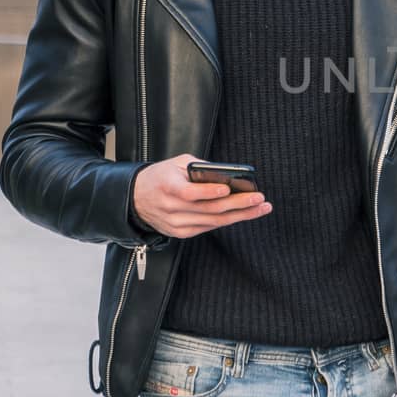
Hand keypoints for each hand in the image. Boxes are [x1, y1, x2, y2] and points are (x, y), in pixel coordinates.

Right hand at [133, 154, 270, 238]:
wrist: (136, 198)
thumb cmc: (160, 177)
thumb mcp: (176, 164)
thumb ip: (200, 168)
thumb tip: (227, 175)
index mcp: (167, 187)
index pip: (189, 193)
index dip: (208, 192)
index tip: (228, 188)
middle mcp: (171, 208)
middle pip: (209, 209)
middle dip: (238, 204)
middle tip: (259, 199)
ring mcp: (176, 223)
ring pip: (213, 221)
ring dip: (240, 215)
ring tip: (260, 207)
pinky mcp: (181, 232)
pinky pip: (208, 227)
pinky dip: (227, 220)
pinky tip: (244, 214)